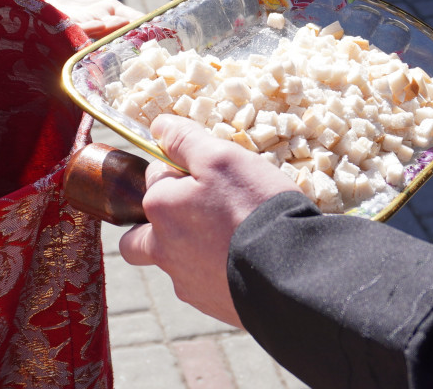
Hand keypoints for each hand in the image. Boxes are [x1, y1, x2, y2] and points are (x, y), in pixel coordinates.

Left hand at [44, 0, 153, 37]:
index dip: (147, 23)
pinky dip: (88, 27)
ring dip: (111, 27)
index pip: (134, 19)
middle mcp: (101, 25)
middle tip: (146, 29)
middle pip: (120, 28)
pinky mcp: (67, 29)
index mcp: (112, 15)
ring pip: (101, 30)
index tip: (161, 26)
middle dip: (131, 29)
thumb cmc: (75, 2)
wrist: (47, 10)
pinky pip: (79, 29)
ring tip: (122, 22)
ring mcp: (85, 29)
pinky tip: (96, 24)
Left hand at [119, 114, 298, 327]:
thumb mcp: (221, 156)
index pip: (155, 176)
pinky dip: (216, 271)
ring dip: (193, 247)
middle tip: (198, 213)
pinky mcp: (210, 305)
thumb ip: (184, 139)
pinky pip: (203, 283)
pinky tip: (244, 261)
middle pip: (141, 235)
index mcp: (159, 208)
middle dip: (158, 223)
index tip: (209, 172)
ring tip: (234, 237)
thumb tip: (158, 126)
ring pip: (175, 261)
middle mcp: (163, 249)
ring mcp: (186, 282)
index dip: (181, 169)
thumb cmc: (253, 206)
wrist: (290, 273)